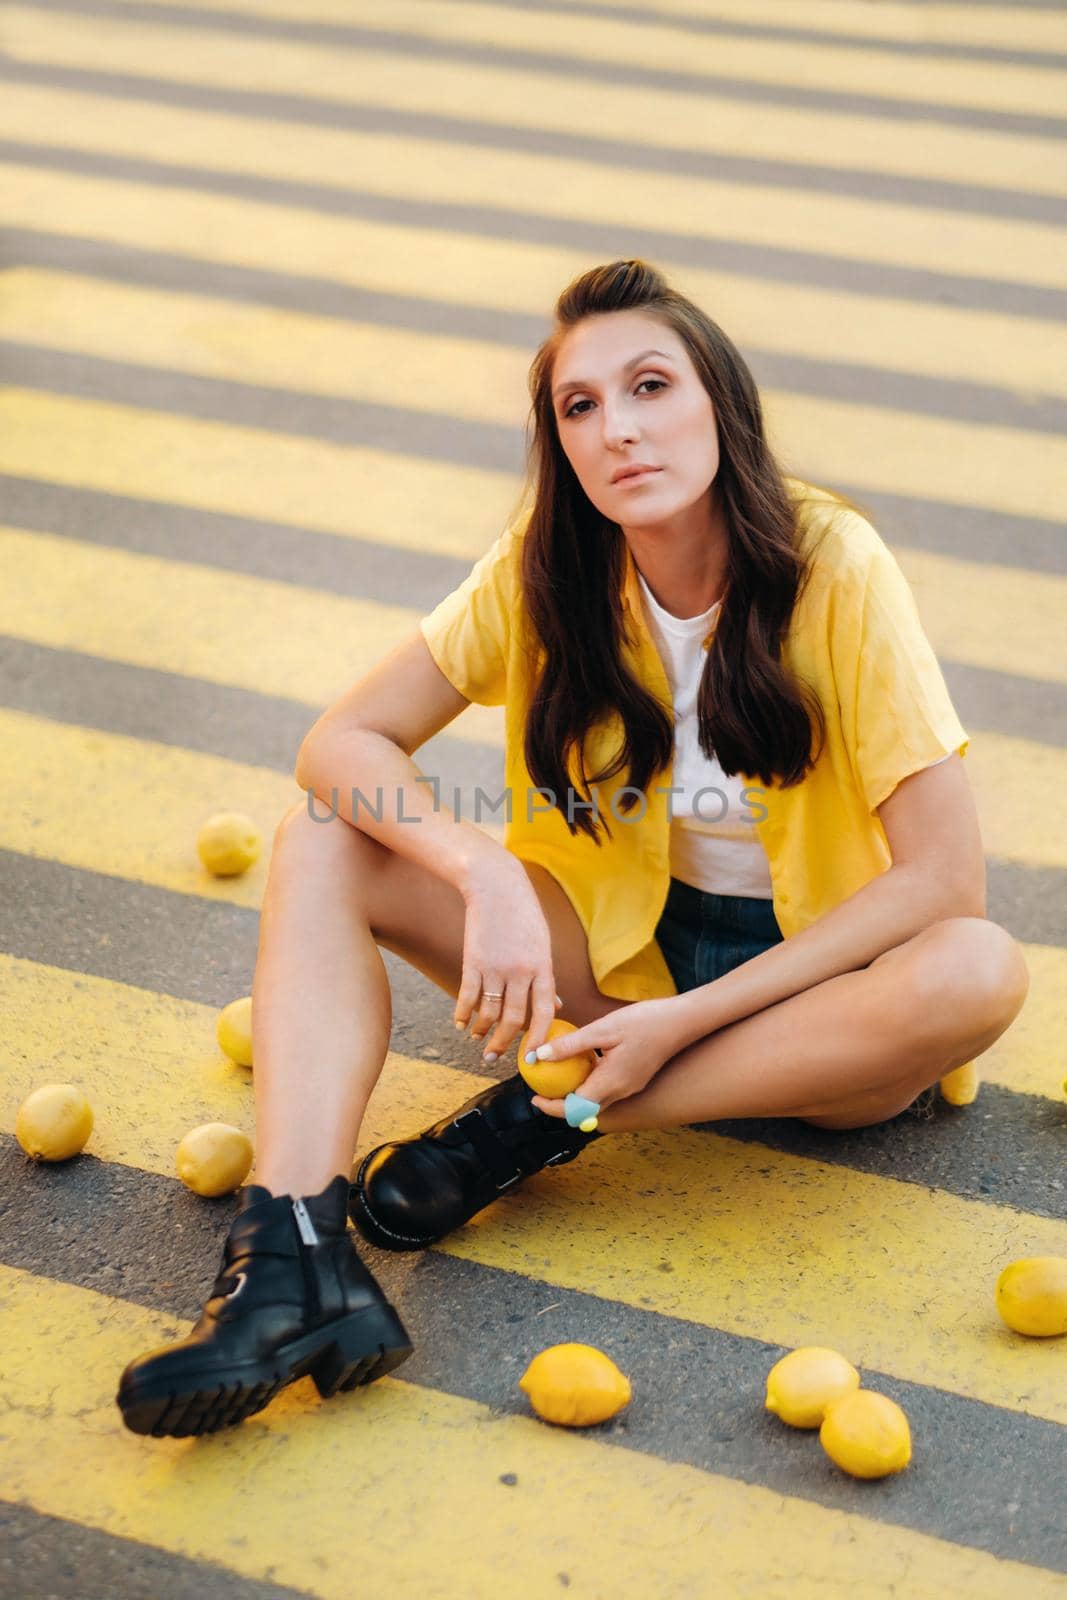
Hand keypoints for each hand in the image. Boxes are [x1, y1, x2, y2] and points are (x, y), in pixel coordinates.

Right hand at [454, 861, 560, 1062]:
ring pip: (488, 1012)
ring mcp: (496, 966)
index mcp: (543, 967)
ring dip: (481, 1031)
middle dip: (503, 1043)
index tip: (532, 1057)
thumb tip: (557, 1006)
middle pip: (513, 1019)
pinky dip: (463, 1014)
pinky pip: (467, 997)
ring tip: (477, 1039)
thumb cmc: (523, 917)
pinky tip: (461, 1024)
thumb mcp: (542, 945)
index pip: (544, 1012)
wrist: (496, 887)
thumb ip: (546, 978)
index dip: (538, 1038)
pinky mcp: (472, 961)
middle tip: (494, 1058)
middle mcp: (521, 971)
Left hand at [526, 999, 683, 1117]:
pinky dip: (590, 1083)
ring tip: (558, 1076)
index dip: (552, 1108)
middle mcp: (621, 1091)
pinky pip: (607, 1089)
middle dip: (560, 1105)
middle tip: (541, 1088)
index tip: (534, 1097)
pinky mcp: (635, 1080)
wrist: (682, 1021)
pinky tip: (582, 1063)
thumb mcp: (603, 1028)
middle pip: (584, 1111)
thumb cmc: (644, 1021)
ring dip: (576, 1095)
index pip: (575, 1109)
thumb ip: (570, 1045)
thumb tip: (539, 1056)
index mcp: (612, 1083)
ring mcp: (630, 1087)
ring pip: (596, 1101)